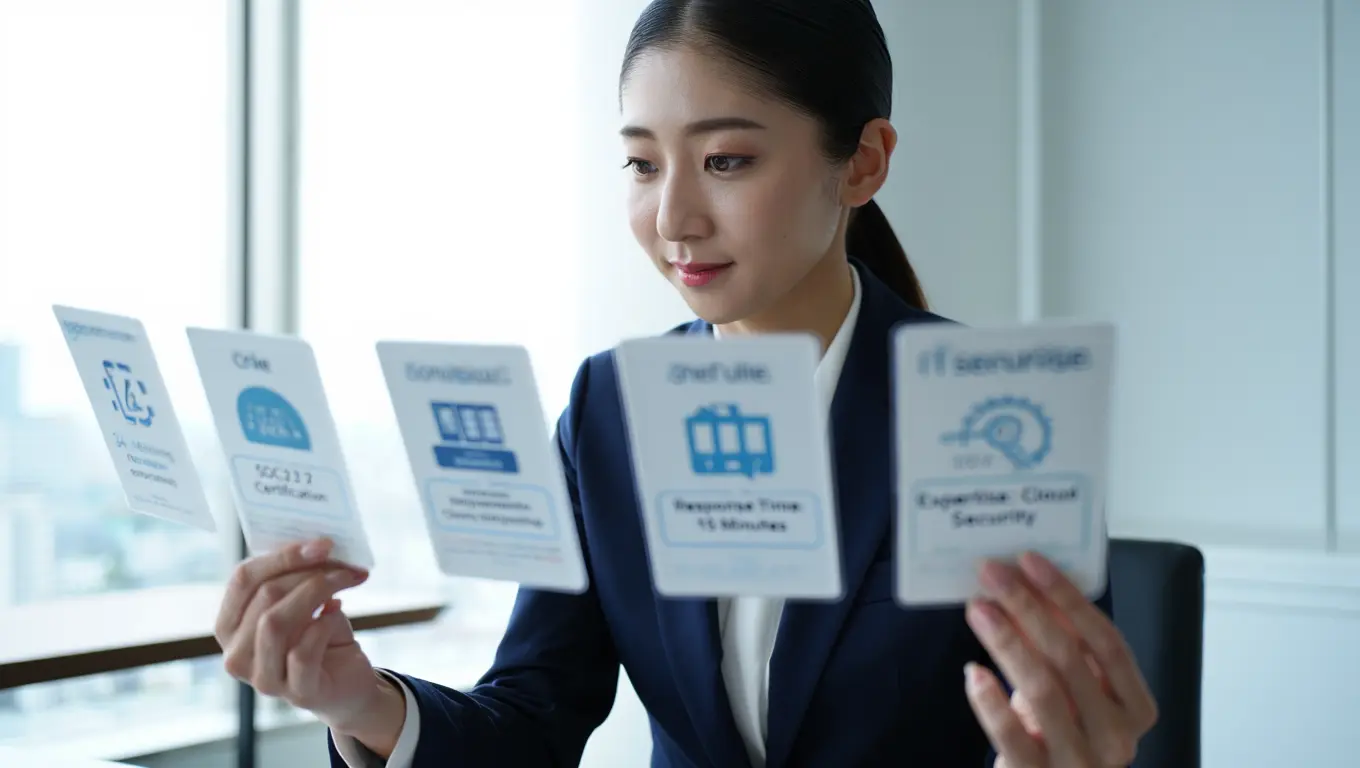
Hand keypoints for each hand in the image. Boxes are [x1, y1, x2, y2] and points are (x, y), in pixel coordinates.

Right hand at [214, 538, 391, 735]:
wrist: (349, 682)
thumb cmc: (321, 636)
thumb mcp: (304, 602)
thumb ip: (297, 578)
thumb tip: (315, 546)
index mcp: (230, 626)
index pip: (243, 579)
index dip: (282, 556)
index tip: (321, 544)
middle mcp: (236, 655)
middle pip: (264, 595)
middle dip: (309, 572)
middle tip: (344, 564)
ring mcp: (262, 679)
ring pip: (276, 622)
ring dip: (317, 592)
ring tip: (345, 581)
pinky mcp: (295, 693)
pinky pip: (302, 650)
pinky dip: (323, 624)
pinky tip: (336, 612)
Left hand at [963, 552, 1157, 766]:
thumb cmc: (1060, 731)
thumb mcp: (1074, 689)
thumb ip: (1065, 645)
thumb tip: (1028, 582)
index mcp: (1135, 706)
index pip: (1107, 641)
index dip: (1068, 598)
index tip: (1030, 561)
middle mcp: (1117, 736)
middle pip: (1070, 657)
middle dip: (1027, 607)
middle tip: (992, 574)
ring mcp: (1080, 762)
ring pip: (1042, 689)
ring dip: (1006, 642)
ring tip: (978, 610)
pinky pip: (1012, 736)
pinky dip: (990, 701)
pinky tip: (973, 672)